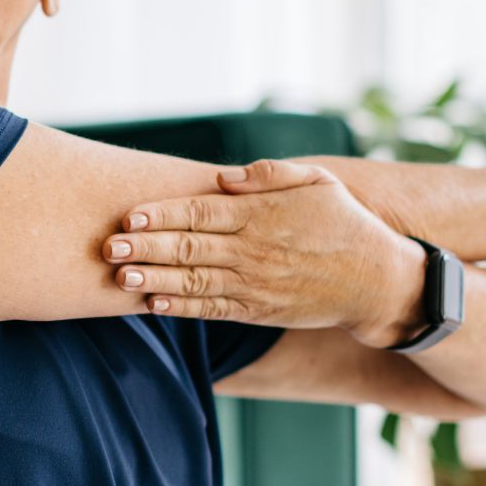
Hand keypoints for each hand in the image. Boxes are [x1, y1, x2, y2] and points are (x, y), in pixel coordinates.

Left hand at [99, 158, 412, 330]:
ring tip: (119, 277)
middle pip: (188, 248)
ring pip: (194, 282)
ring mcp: (255, 284)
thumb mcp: (317, 180)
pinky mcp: (259, 311)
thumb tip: (224, 176)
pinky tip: (154, 304)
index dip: (161, 215)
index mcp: (261, 214)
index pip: (200, 212)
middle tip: (108, 247)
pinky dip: (182, 308)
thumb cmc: (344, 222)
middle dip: (145, 248)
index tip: (129, 216)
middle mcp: (253, 250)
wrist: (377, 282)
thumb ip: (270, 173)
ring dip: (154, 281)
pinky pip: (213, 310)